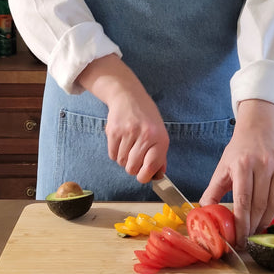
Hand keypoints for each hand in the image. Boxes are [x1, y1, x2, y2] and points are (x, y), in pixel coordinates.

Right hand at [77, 54, 168, 181]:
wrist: (128, 96)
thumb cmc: (146, 117)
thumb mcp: (159, 133)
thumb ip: (160, 155)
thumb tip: (157, 176)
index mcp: (160, 138)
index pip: (150, 167)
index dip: (145, 176)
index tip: (142, 176)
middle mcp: (145, 135)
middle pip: (133, 168)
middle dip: (132, 168)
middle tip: (134, 158)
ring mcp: (128, 133)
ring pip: (121, 162)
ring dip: (123, 159)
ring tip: (128, 146)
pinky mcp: (113, 131)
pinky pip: (112, 155)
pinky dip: (115, 153)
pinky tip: (120, 142)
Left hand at [199, 100, 273, 248]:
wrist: (256, 131)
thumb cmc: (237, 153)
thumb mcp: (221, 169)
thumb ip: (212, 192)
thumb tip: (203, 213)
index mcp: (242, 165)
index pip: (242, 201)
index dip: (241, 223)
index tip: (239, 239)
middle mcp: (261, 164)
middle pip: (259, 204)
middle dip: (253, 226)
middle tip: (247, 239)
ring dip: (266, 220)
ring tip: (257, 230)